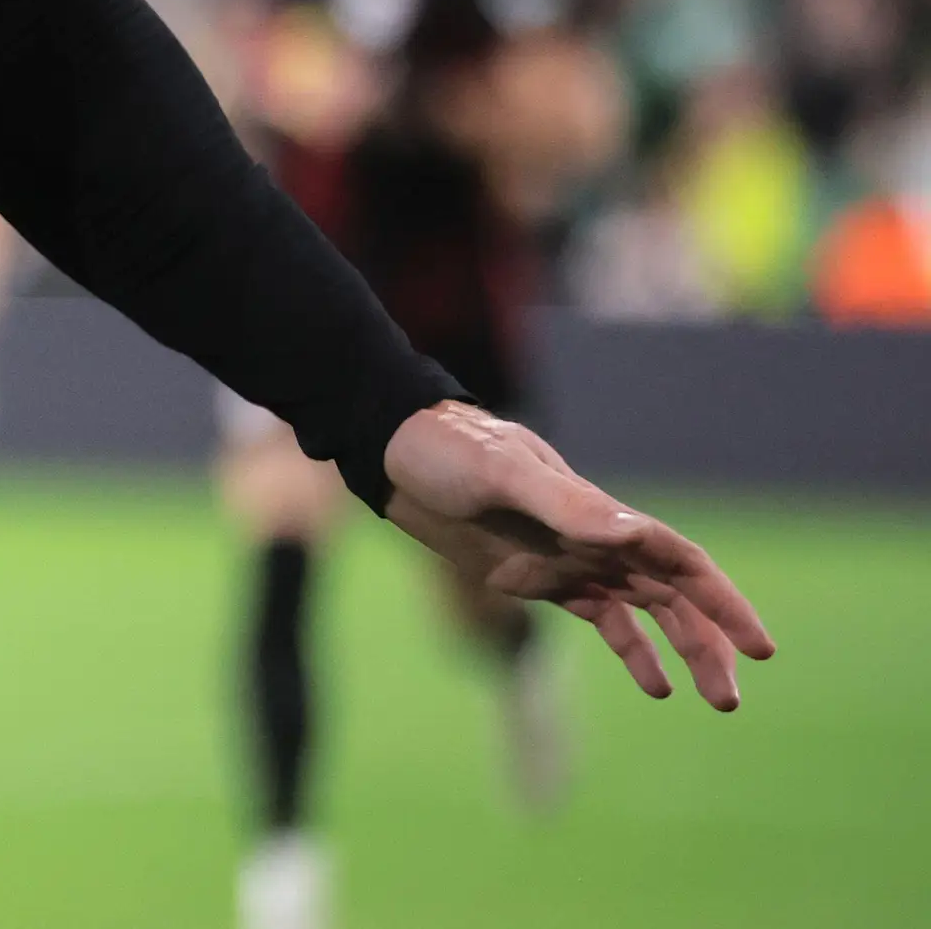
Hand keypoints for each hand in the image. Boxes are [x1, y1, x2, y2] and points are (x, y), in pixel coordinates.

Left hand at [380, 400, 775, 707]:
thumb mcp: (502, 474)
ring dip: (681, 654)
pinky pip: (601, 619)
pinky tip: (656, 687)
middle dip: (709, 644)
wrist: (392, 454)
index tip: (759, 648)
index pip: (682, 563)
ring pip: (646, 614)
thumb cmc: (447, 450)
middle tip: (730, 699)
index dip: (724, 603)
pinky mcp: (537, 577)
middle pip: (674, 597)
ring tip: (707, 701)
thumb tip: (635, 531)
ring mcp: (570, 559)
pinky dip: (633, 652)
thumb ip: (565, 503)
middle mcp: (596, 538)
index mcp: (599, 514)